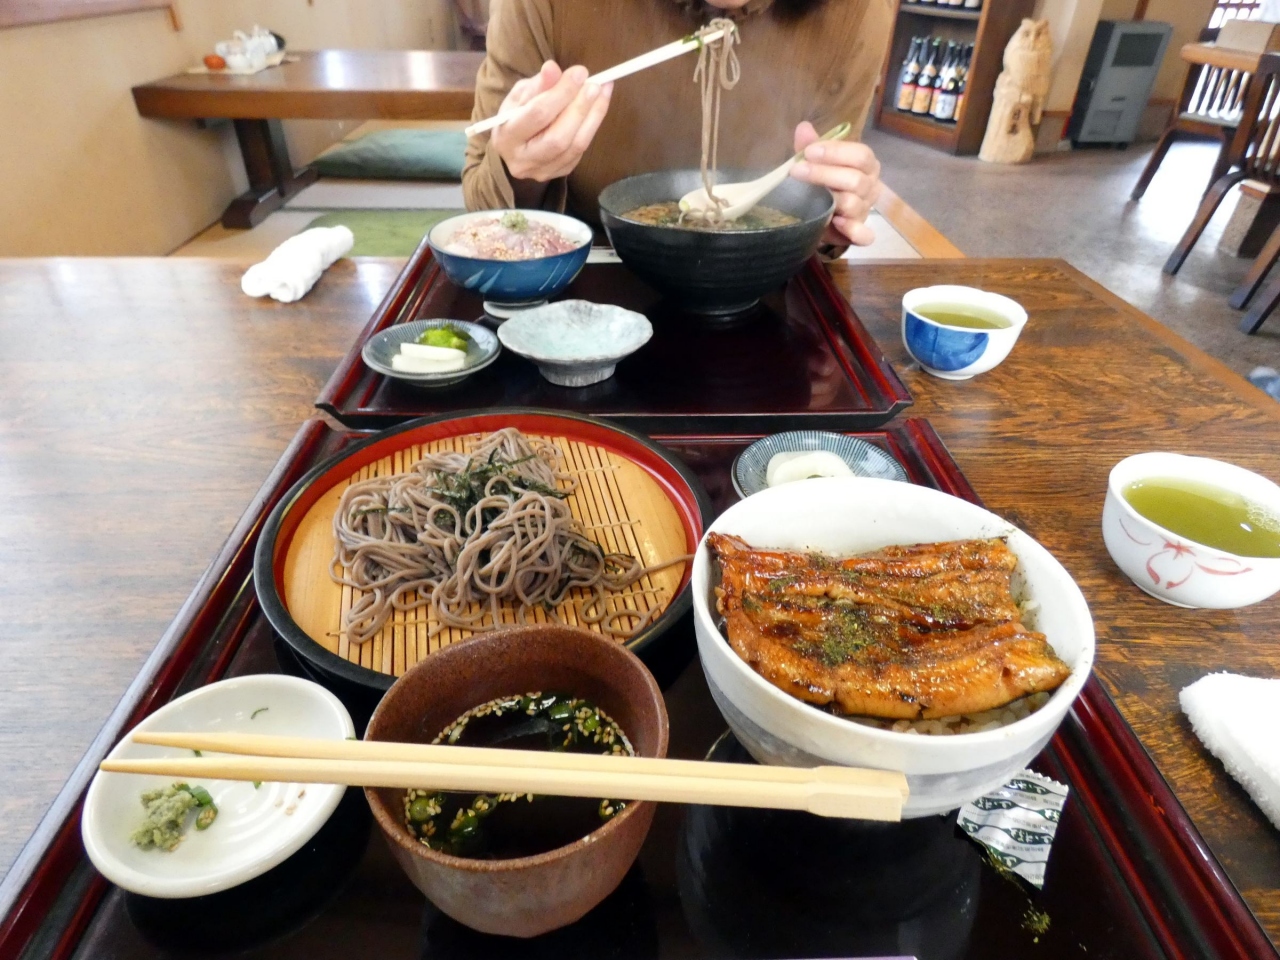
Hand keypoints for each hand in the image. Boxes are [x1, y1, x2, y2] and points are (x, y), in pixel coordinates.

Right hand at [491, 61, 612, 183]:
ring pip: (575, 146)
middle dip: (579, 108)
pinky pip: (581, 150)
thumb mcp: (519, 96)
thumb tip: (553, 68)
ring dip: (593, 116)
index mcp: (507, 136)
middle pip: (558, 137)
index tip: (579, 72)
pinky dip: (593, 125)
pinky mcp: (560, 172)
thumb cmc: (516, 116)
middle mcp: (523, 160)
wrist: (514, 149)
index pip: (538, 114)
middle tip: (595, 85)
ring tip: (603, 91)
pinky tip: (598, 106)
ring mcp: (543, 171)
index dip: (561, 92)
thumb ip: (537, 84)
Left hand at [789, 121, 881, 246]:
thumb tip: (803, 128)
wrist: (821, 213)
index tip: (809, 152)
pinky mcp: (860, 233)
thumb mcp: (815, 161)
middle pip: (856, 180)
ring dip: (832, 201)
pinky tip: (837, 224)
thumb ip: (811, 145)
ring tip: (809, 199)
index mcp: (866, 165)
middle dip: (824, 174)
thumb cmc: (823, 181)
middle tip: (797, 172)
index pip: (861, 155)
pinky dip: (853, 231)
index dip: (836, 153)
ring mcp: (866, 210)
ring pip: (855, 205)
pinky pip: (865, 236)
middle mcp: (870, 186)